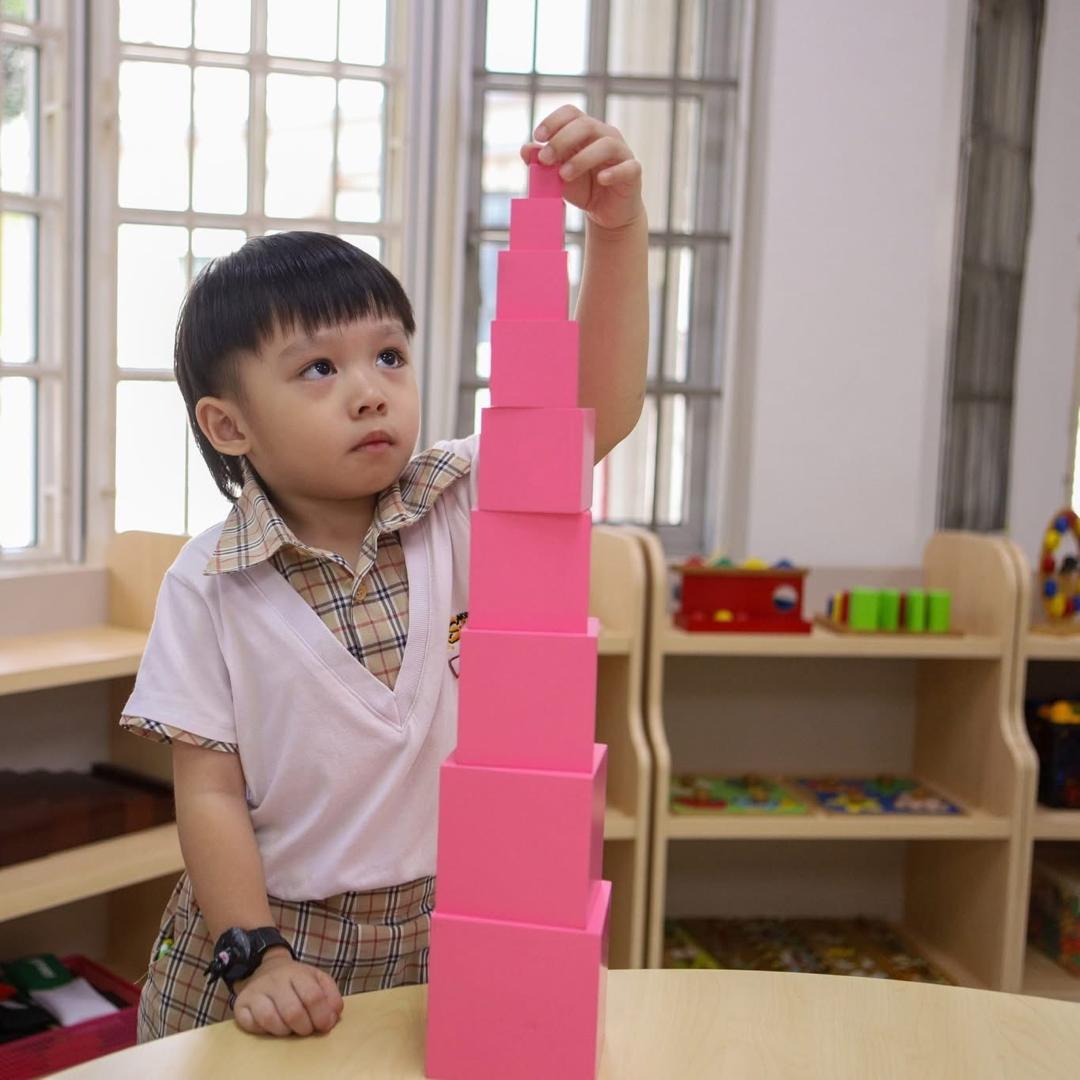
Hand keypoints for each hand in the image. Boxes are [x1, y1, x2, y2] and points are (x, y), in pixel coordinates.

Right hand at [232, 950, 343, 1036]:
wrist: (266, 969)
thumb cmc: (295, 980)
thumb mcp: (317, 979)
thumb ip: (330, 995)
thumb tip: (333, 1016)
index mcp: (297, 973)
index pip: (313, 996)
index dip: (322, 1015)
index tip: (325, 1025)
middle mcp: (275, 980)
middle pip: (293, 1012)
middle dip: (304, 1027)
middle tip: (307, 1029)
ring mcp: (256, 992)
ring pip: (271, 1020)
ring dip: (284, 1031)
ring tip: (290, 1027)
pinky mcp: (240, 1004)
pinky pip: (251, 1025)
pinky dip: (263, 1031)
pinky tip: (270, 1026)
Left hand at [520, 104, 645, 231]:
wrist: (606, 213)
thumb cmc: (582, 188)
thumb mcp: (558, 176)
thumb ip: (543, 163)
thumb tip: (526, 149)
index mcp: (586, 131)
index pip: (571, 113)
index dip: (554, 120)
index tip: (538, 137)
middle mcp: (605, 135)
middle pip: (585, 125)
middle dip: (562, 141)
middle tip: (545, 160)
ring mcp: (621, 152)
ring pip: (606, 145)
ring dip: (582, 159)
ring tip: (564, 175)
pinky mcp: (633, 172)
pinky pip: (627, 167)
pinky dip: (613, 172)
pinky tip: (601, 179)